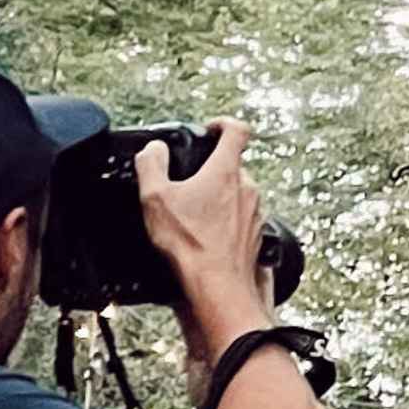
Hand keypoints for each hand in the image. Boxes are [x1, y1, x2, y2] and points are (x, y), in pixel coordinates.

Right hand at [137, 123, 270, 351]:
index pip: (237, 129)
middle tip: (188, 181)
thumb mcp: (155, 197)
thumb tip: (154, 149)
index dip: (222, 123)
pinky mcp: (257, 233)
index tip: (209, 129)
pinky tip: (207, 232)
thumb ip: (151, 163)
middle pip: (233, 163)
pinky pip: (241, 215)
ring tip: (194, 211)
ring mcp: (256, 211)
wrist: (218, 285)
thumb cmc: (191, 244)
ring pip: (238, 191)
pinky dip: (225, 217)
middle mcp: (248, 188)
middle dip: (211, 168)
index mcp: (226, 171)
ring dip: (218, 195)